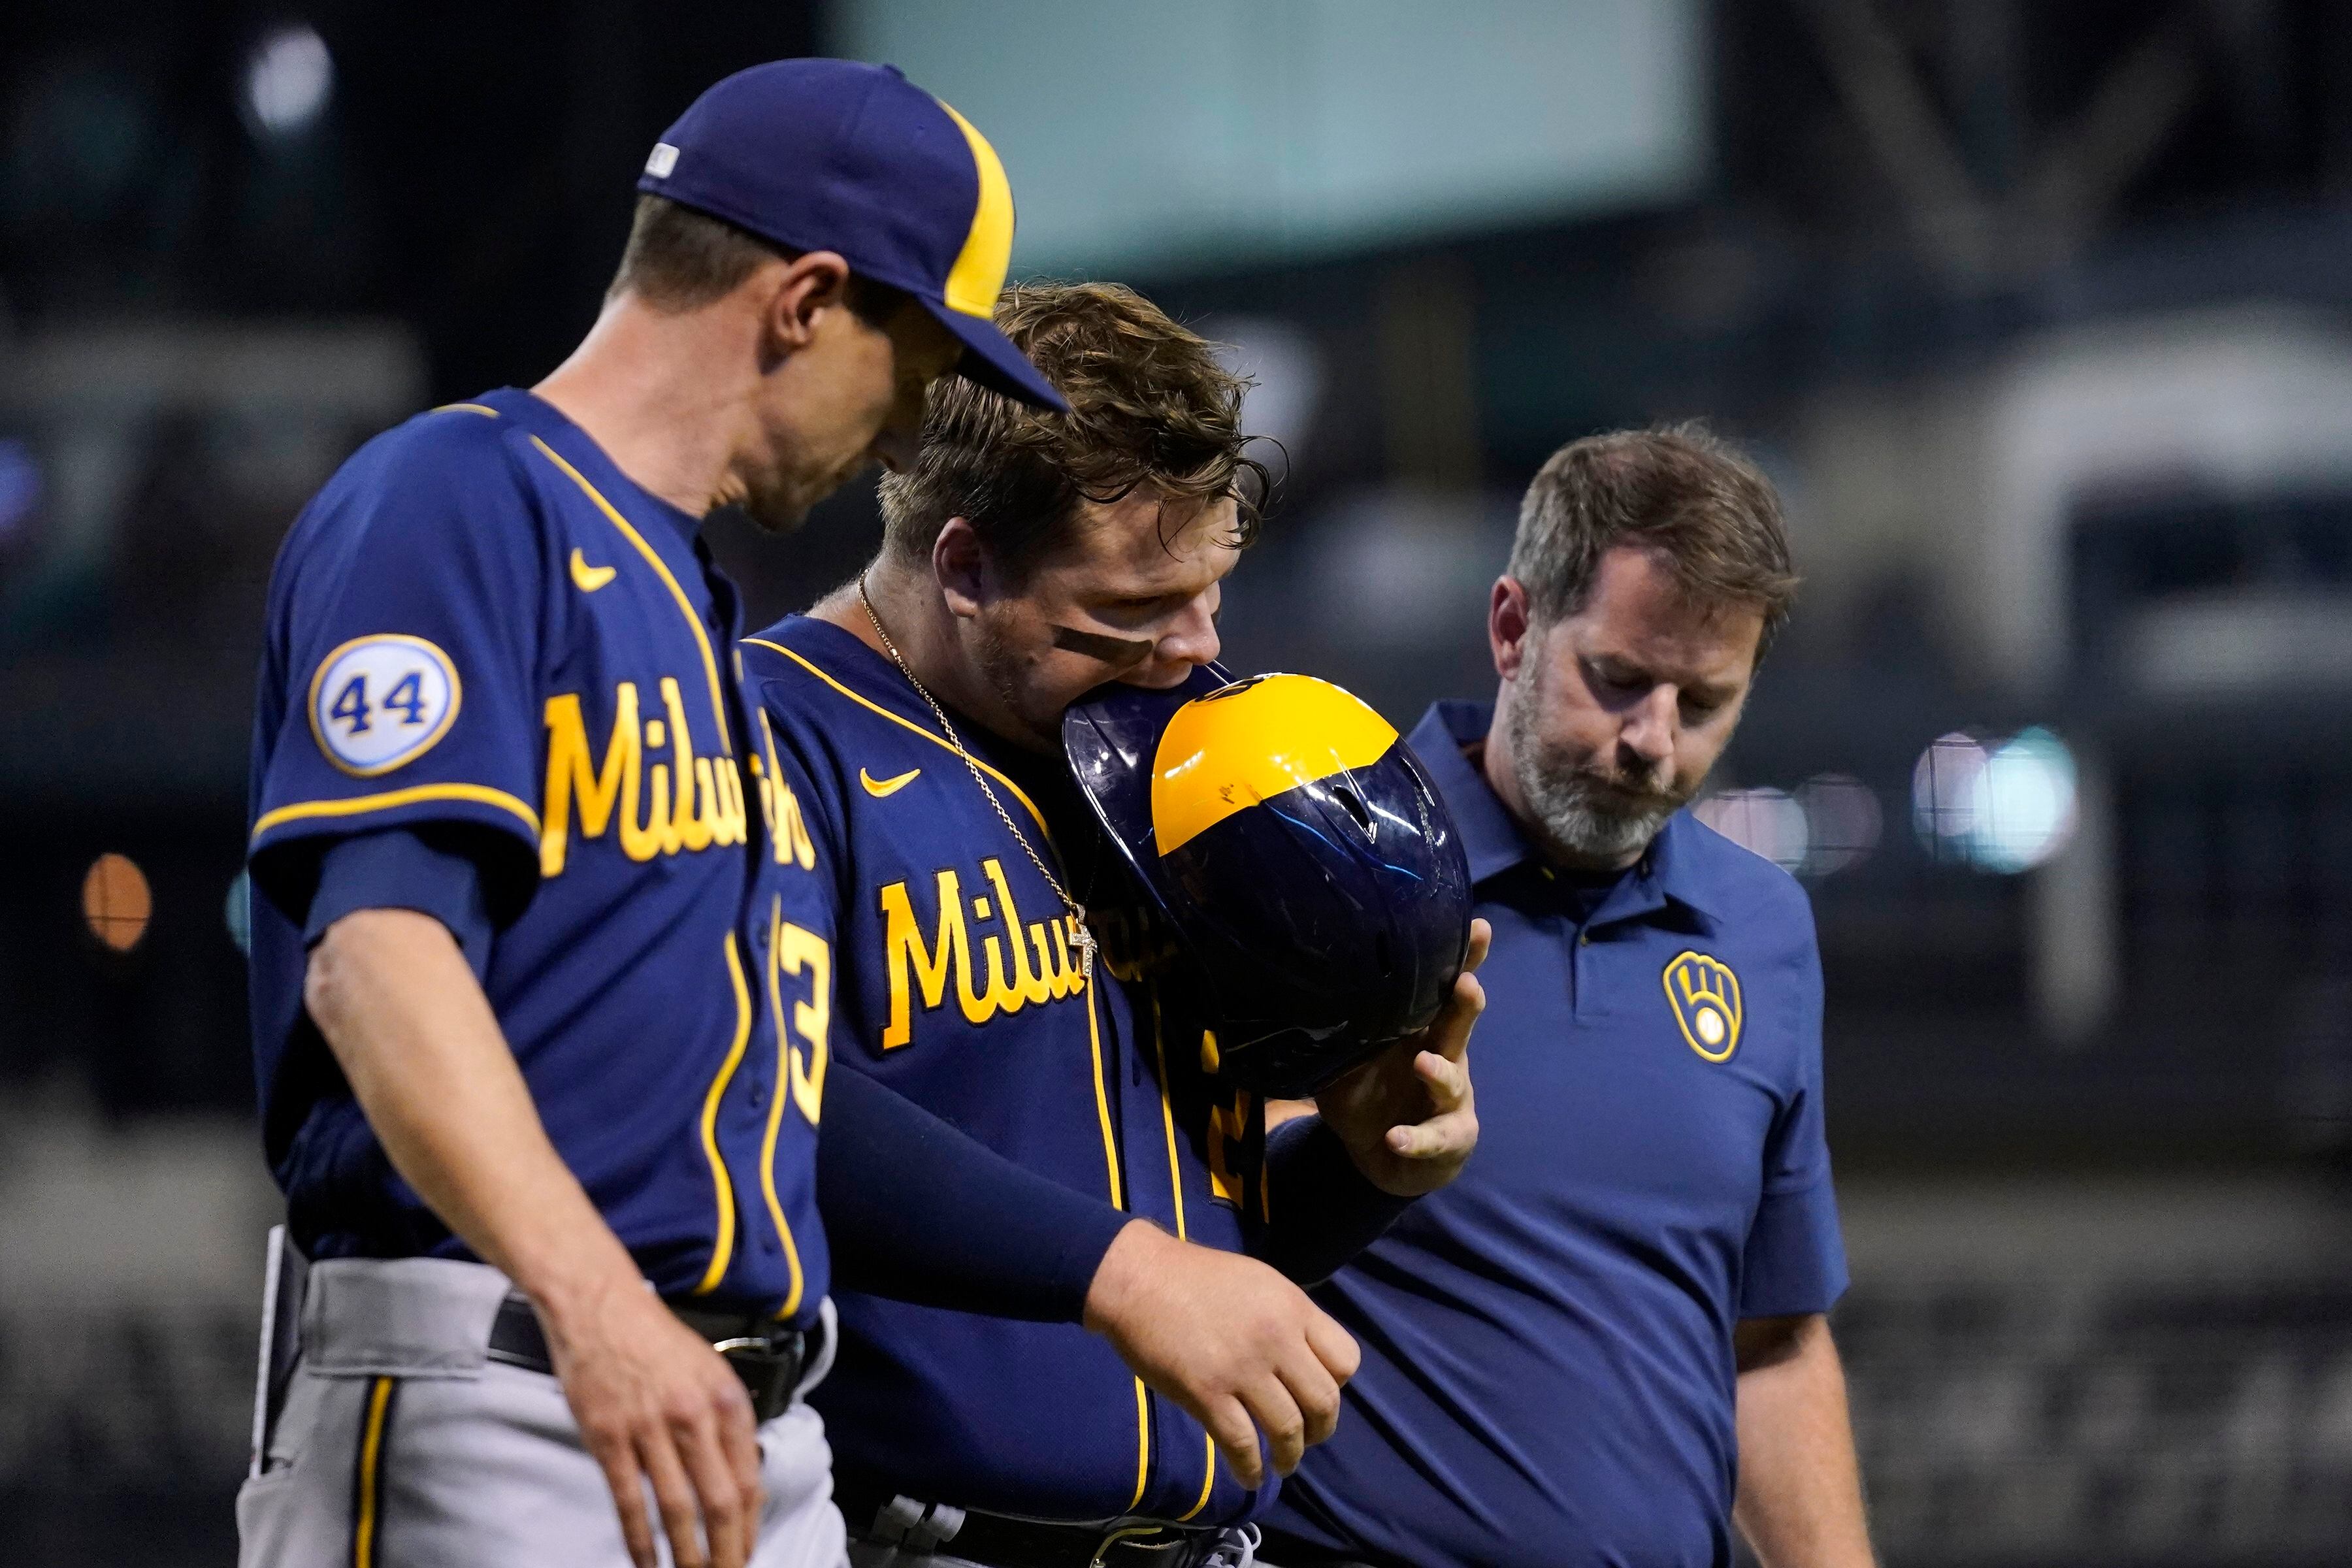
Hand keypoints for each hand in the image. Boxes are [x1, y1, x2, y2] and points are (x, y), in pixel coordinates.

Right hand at [539, 1278, 764, 1567]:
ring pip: (677, 1509)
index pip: (748, 1479)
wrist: (600, 1304)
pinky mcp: (609, 1437)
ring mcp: (650, 1428)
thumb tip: (742, 1480)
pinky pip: (629, 1500)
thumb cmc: (654, 1337)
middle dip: (726, 1552)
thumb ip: (727, 1422)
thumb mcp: (709, 1370)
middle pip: (720, 1502)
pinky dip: (639, 1539)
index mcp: (726, 1400)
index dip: (750, 1526)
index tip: (746, 1552)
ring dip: (686, 1555)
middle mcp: (694, 1417)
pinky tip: (645, 1562)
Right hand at [1082, 1220, 1359, 1488]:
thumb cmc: (1195, 1277)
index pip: (1346, 1360)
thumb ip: (1287, 1318)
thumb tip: (1305, 1361)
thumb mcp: (1259, 1282)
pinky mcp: (1207, 1393)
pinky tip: (1248, 1476)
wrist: (1139, 1278)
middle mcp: (1277, 1338)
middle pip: (1324, 1401)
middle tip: (1307, 1440)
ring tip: (1282, 1465)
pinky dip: (1250, 1469)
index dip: (1337, 1386)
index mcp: (1293, 1307)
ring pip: (1288, 1429)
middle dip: (1321, 1430)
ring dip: (1290, 1457)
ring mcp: (1242, 1367)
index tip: (1316, 1395)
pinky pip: (1242, 1444)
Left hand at [1314, 918, 1488, 1195]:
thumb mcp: (1349, 1059)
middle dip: (1465, 1004)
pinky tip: (1397, 1138)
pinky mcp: (1450, 1137)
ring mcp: (1451, 1098)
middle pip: (1458, 1025)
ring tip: (1423, 1064)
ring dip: (1439, 1073)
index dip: (1463, 959)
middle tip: (1466, 985)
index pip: (1443, 988)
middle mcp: (1443, 1055)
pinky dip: (1415, 1140)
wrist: (1385, 1156)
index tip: (1477, 927)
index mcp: (1421, 1028)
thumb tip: (1300, 989)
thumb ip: (1338, 1030)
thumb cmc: (1371, 1093)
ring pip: (1452, 1081)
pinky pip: (1434, 1139)